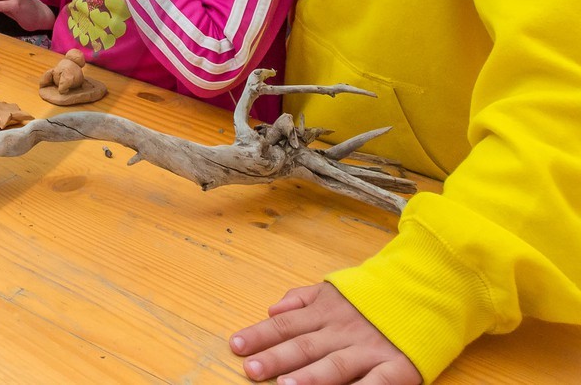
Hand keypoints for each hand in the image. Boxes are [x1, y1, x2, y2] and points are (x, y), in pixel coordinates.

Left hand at [233, 282, 420, 384]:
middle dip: (276, 358)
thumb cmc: (375, 296)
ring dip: (309, 378)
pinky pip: (377, 383)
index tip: (236, 345)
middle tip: (251, 369)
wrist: (429, 289)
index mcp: (326, 310)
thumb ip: (302, 298)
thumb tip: (271, 308)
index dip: (260, 335)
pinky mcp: (397, 367)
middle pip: (304, 346)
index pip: (286, 324)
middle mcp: (344, 330)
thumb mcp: (335, 288)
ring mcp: (370, 349)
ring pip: (334, 365)